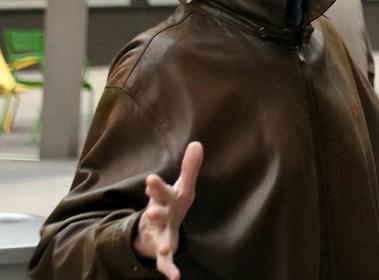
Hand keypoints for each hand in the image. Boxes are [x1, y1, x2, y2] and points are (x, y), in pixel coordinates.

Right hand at [133, 141, 201, 278]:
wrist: (155, 229)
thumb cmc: (171, 203)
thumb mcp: (181, 186)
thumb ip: (190, 167)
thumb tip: (197, 143)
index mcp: (164, 200)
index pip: (160, 191)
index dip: (155, 186)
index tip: (151, 179)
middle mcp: (158, 217)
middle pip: (156, 214)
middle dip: (154, 213)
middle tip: (150, 212)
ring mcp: (158, 234)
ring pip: (160, 239)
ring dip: (163, 243)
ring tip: (166, 247)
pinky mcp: (161, 250)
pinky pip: (165, 262)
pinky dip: (170, 270)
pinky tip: (176, 278)